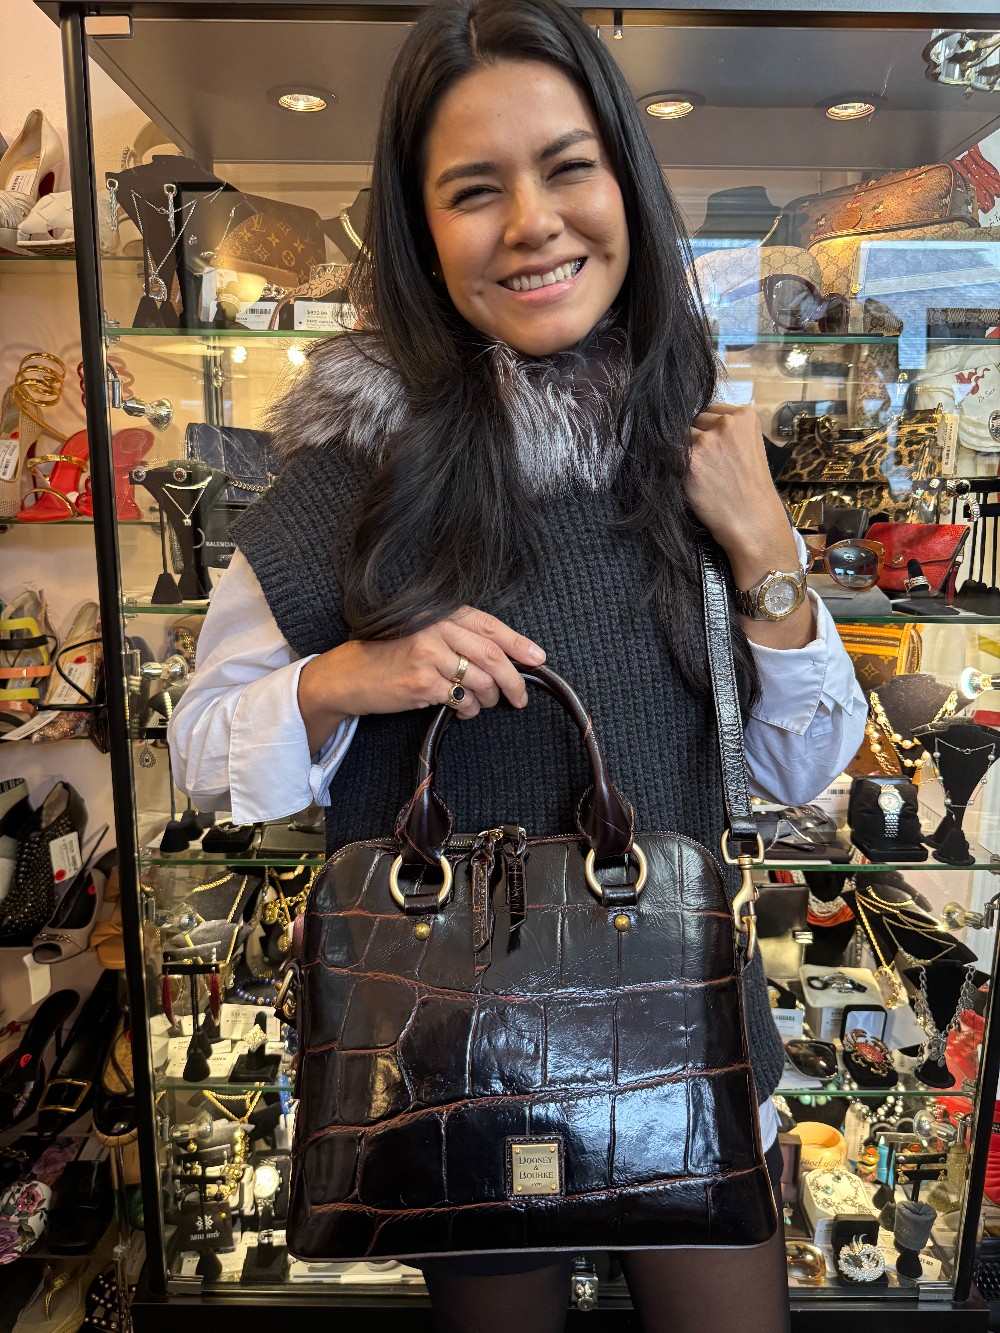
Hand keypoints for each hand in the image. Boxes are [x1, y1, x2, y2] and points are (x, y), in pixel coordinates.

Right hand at [297, 607, 545, 751]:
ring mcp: (428, 655)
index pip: (488, 625)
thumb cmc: (388, 655)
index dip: (518, 643)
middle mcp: (435, 629)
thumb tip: (504, 656)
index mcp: (438, 613)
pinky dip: (470, 710)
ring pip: (480, 680)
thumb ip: (456, 637)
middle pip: (491, 655)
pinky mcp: (422, 682)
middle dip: (513, 680)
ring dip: (490, 698)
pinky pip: (462, 700)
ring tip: (485, 704)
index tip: (538, 658)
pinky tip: (464, 711)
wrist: (348, 675)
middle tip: (520, 697)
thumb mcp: (421, 634)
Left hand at [684, 402, 797, 586]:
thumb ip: (726, 430)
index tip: (716, 450)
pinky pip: (668, 455)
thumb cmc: (749, 488)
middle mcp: (726, 423)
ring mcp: (707, 440)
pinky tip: (690, 480)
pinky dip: (673, 466)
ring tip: (703, 475)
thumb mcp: (748, 446)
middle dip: (696, 440)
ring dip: (684, 454)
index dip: (708, 430)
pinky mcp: (689, 460)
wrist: (752, 520)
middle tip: (711, 466)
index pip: (710, 410)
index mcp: (745, 415)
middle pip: (693, 420)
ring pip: (680, 438)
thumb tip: (694, 423)